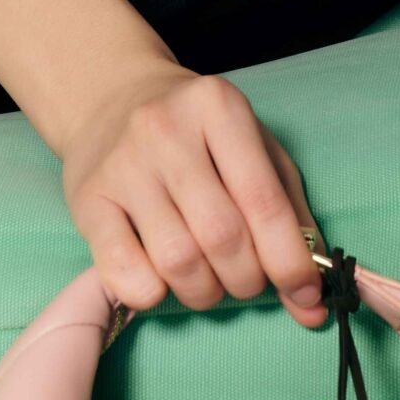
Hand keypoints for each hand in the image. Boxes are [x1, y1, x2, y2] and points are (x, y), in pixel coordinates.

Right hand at [58, 59, 330, 327]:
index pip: (264, 201)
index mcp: (220, 109)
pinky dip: (151, 293)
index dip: (290, 260)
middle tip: (246, 280)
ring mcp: (123, 164)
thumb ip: (292, 217)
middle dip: (246, 280)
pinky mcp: (88, 198)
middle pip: (222, 236)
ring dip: (204, 292)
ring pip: (177, 260)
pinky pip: (122, 269)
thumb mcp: (255, 149)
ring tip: (208, 282)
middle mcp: (167, 130)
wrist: (110, 99)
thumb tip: (311, 300)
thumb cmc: (197, 133)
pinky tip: (162, 282)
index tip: (305, 295)